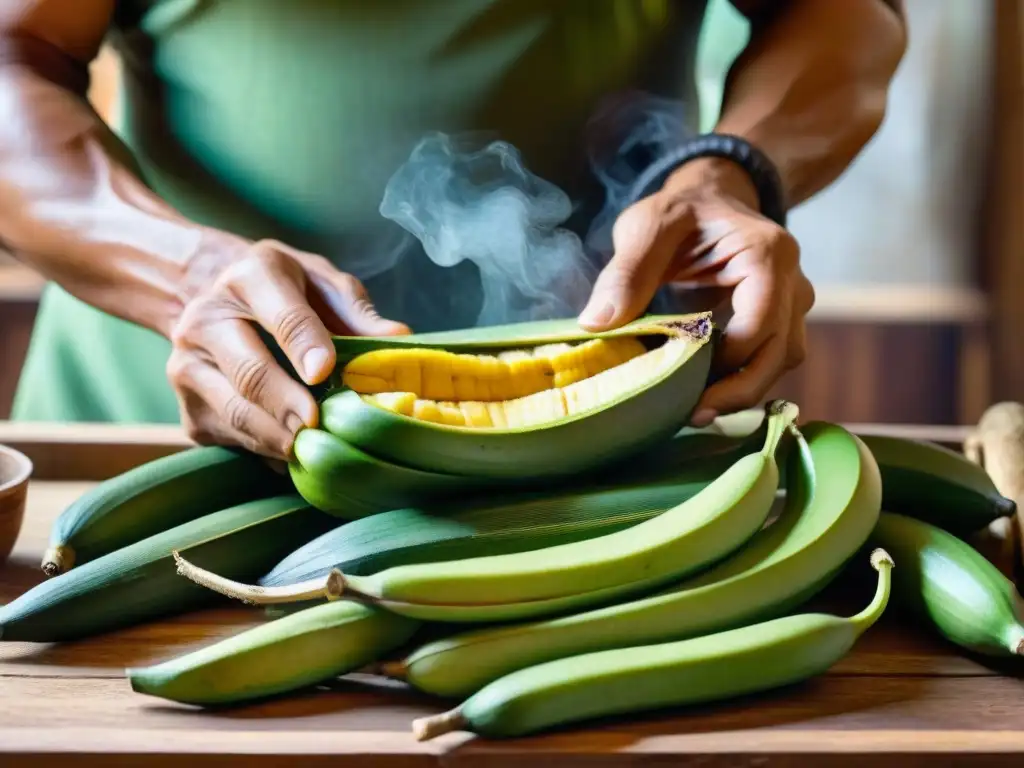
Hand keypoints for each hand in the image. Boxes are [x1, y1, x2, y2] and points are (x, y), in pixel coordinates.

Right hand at [167, 238, 410, 459]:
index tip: (326, 372)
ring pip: (237, 413)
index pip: (282, 315)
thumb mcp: (322, 284)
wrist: (211, 299)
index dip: (306, 345)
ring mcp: (187, 367)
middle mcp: (205, 319)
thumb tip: (400, 338)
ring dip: (280, 437)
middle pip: (251, 372)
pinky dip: (266, 451)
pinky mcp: (187, 410)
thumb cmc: (286, 293)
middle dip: (290, 405)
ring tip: (316, 447)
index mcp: (249, 278)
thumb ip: (357, 312)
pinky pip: (230, 438)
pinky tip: (296, 451)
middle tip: (320, 426)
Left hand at [579, 158, 814, 426]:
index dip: (729, 359)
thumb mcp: (648, 225)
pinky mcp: (780, 324)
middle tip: (693, 416)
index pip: (762, 321)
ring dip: (743, 390)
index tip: (687, 384)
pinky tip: (704, 395)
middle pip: (781, 352)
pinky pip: (771, 361)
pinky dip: (741, 380)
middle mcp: (793, 282)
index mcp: (767, 253)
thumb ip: (628, 270)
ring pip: (781, 362)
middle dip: (739, 390)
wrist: (710, 201)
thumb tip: (598, 323)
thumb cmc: (682, 211)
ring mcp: (791, 305)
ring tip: (695, 411)